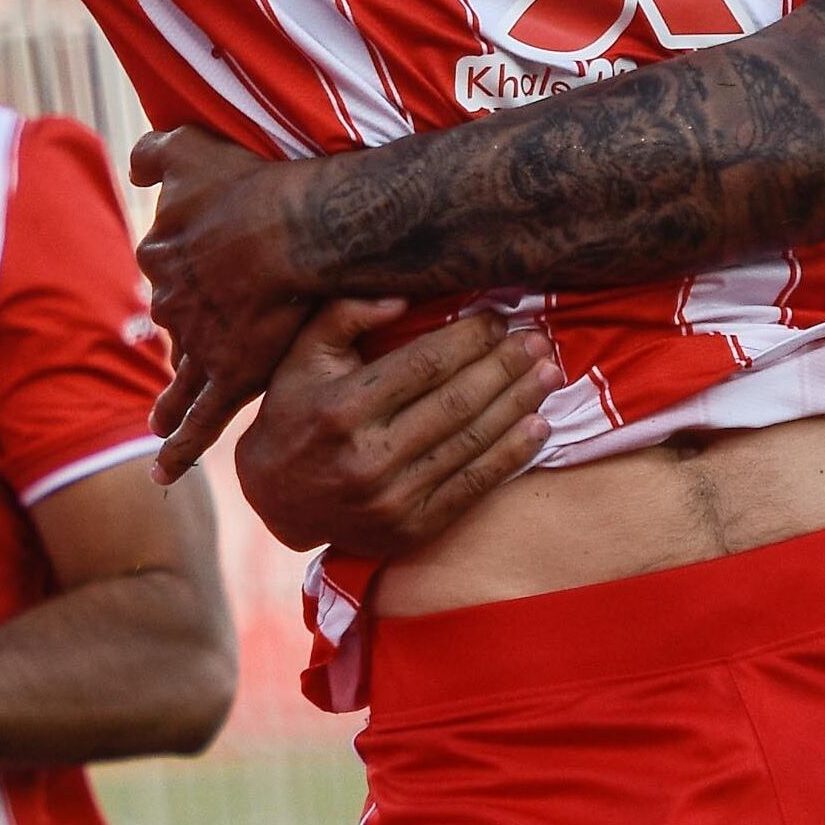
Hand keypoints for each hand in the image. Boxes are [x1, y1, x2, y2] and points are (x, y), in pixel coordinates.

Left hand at [131, 128, 330, 478]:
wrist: (297, 232)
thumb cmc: (252, 185)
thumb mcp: (192, 148)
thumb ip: (156, 152)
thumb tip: (134, 169)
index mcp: (162, 254)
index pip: (166, 264)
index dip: (189, 266)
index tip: (202, 270)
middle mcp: (172, 302)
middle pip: (174, 320)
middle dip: (183, 329)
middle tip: (196, 339)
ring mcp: (200, 344)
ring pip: (179, 376)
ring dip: (168, 397)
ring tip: (157, 420)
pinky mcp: (231, 376)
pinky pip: (200, 423)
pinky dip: (179, 450)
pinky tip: (162, 475)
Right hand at [233, 299, 558, 554]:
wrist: (274, 499)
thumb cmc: (294, 412)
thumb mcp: (302, 355)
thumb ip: (344, 315)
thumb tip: (402, 296)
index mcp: (343, 407)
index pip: (424, 365)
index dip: (469, 339)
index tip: (498, 318)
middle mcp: (368, 456)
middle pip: (457, 402)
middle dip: (505, 367)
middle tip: (538, 341)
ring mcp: (392, 499)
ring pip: (471, 442)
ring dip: (518, 405)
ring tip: (550, 374)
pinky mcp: (411, 528)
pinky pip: (472, 487)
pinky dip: (512, 456)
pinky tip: (539, 428)